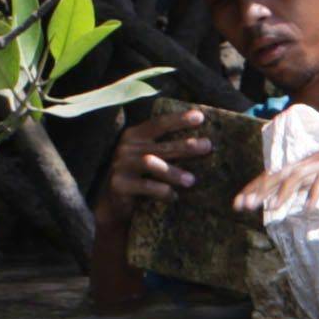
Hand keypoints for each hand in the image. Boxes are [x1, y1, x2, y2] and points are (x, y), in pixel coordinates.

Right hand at [96, 106, 214, 224]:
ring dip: (173, 171)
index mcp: (134, 136)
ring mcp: (121, 165)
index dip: (179, 119)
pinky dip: (162, 191)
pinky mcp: (119, 184)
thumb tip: (202, 144)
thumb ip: (164, 148)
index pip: (158, 124)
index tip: (200, 117)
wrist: (112, 202)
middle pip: (161, 145)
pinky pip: (146, 186)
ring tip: (192, 180)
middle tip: (207, 146)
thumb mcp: (147, 157)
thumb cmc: (138, 176)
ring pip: (151, 164)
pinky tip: (174, 196)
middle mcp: (126, 147)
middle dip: (186, 145)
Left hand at [236, 113, 318, 217]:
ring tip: (269, 208)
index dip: (256, 187)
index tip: (240, 201)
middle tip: (241, 205)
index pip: (275, 174)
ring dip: (282, 192)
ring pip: (296, 176)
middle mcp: (311, 160)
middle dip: (258, 190)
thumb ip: (317, 177)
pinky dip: (314, 193)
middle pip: (278, 175)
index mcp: (308, 162)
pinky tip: (308, 208)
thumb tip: (303, 193)